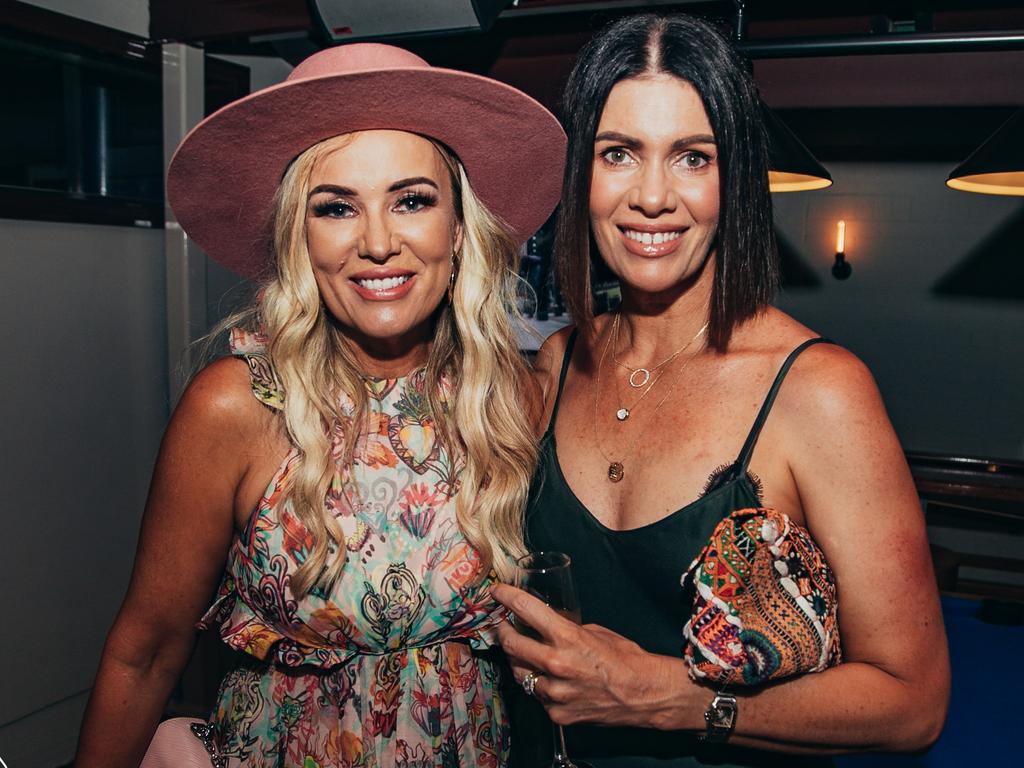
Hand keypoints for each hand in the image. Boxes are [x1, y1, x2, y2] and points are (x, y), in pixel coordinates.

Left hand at [492, 583, 695, 729]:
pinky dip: (540, 686)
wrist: (645, 694)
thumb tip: (547, 624)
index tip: (497, 592)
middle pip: (511, 643)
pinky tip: (551, 680)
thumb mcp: (595, 632)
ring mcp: (555, 692)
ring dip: (519, 660)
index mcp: (567, 637)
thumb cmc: (625, 658)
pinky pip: (537, 696)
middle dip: (503, 631)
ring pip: (519, 672)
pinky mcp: (557, 713)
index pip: (525, 609)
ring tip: (525, 653)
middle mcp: (556, 664)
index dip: (506, 597)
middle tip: (503, 625)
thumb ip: (566, 629)